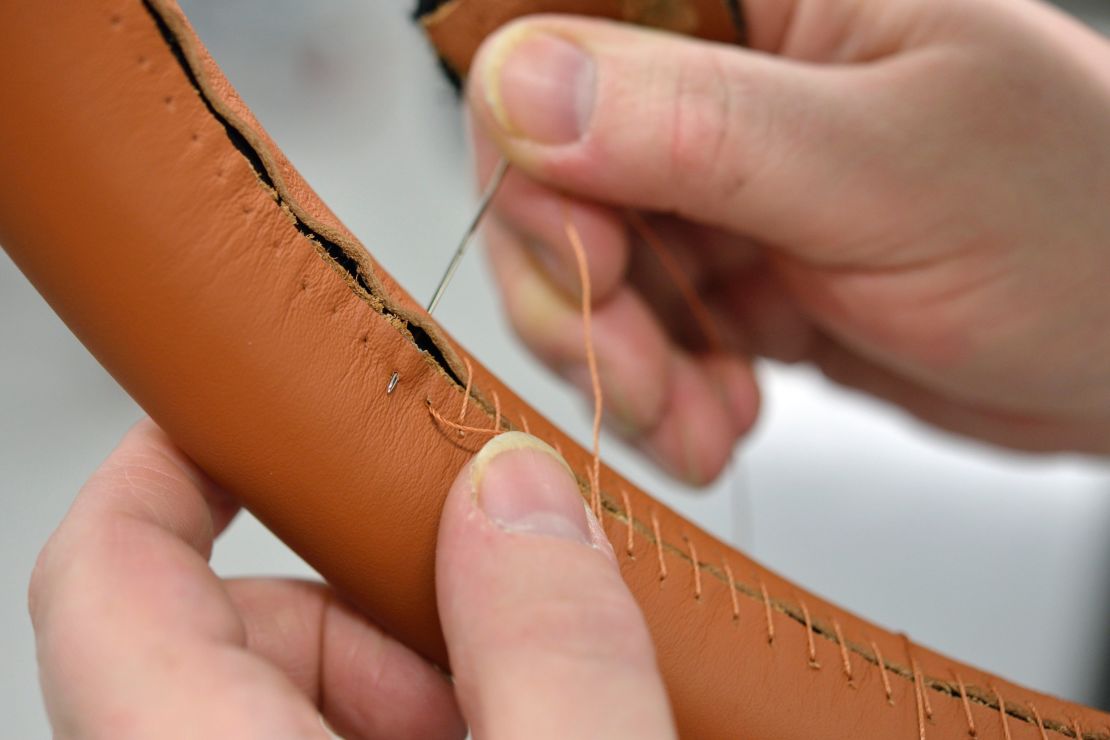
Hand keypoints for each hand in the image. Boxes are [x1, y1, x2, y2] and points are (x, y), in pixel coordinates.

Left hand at [29, 420, 673, 738]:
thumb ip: (553, 650)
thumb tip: (520, 493)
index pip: (109, 575)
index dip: (172, 459)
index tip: (262, 406)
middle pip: (244, 627)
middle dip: (386, 595)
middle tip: (516, 623)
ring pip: (312, 695)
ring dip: (435, 674)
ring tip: (551, 709)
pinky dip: (447, 724)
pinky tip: (540, 732)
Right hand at [467, 0, 1109, 483]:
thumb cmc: (1078, 224)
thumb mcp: (892, 170)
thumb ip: (700, 126)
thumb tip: (518, 88)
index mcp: (759, 0)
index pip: (557, 30)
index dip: (532, 150)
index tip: (588, 250)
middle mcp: (721, 79)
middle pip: (545, 168)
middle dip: (579, 293)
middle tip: (649, 378)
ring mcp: (716, 181)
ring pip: (579, 263)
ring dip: (621, 363)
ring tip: (701, 421)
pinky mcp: (725, 268)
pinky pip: (634, 326)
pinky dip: (660, 392)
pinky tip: (721, 418)